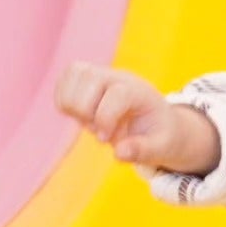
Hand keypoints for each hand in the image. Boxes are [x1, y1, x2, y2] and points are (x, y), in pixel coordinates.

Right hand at [53, 61, 220, 175]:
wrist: (159, 123)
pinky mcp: (87, 80)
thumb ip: (142, 151)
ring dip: (72, 104)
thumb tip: (119, 153)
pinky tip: (80, 117)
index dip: (105, 117)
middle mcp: (119, 78)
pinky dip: (64, 101)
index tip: (105, 139)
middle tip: (97, 130)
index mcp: (140, 92)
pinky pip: (64, 80)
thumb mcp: (162, 148)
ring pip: (73, 73)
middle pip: (88, 76)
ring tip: (88, 122)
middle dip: (84, 110)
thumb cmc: (161, 136)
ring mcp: (102, 75)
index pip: (116, 93)